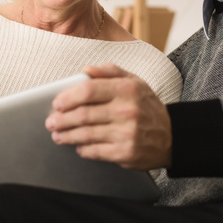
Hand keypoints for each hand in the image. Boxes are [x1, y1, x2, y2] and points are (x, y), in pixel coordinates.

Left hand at [45, 64, 171, 170]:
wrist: (171, 136)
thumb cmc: (146, 106)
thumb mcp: (134, 81)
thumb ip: (110, 71)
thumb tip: (85, 70)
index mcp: (127, 89)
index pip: (89, 90)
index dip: (68, 97)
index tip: (56, 103)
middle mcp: (127, 110)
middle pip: (83, 114)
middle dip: (61, 119)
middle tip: (50, 122)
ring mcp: (127, 133)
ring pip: (86, 134)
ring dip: (67, 136)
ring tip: (57, 135)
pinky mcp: (126, 153)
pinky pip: (95, 151)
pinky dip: (82, 149)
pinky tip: (77, 146)